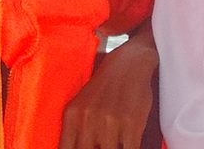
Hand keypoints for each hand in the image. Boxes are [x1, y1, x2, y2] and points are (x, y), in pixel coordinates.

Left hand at [59, 26, 158, 148]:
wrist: (129, 63)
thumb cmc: (105, 87)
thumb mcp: (81, 105)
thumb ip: (75, 130)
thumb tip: (74, 147)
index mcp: (72, 115)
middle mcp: (88, 119)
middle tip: (101, 146)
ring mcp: (109, 122)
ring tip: (115, 143)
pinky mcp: (131, 123)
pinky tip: (128, 144)